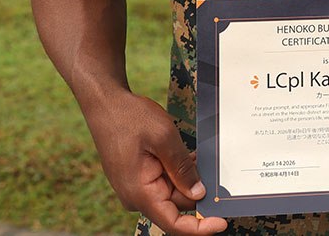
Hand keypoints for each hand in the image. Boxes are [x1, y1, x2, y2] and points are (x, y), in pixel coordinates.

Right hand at [87, 91, 226, 234]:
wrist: (106, 105)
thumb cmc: (130, 118)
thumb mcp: (163, 138)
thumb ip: (182, 168)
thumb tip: (199, 194)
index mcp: (140, 193)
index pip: (172, 223)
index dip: (198, 228)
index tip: (221, 223)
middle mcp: (137, 196)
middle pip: (176, 205)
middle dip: (199, 193)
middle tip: (222, 176)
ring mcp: (137, 187)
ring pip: (173, 192)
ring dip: (190, 179)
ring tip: (203, 158)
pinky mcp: (140, 177)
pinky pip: (165, 181)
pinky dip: (180, 172)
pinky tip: (191, 157)